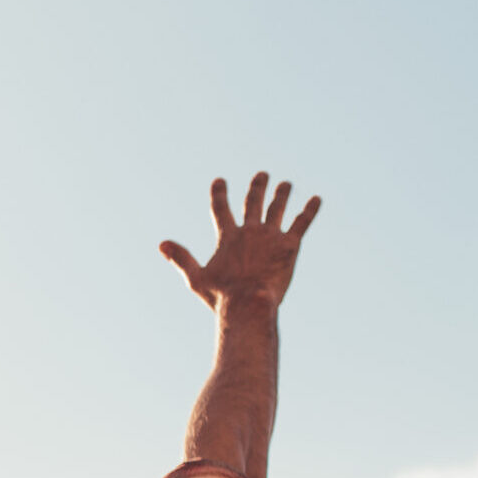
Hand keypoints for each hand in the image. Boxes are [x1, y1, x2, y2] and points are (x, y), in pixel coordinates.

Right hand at [160, 172, 319, 312]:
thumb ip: (181, 258)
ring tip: (285, 184)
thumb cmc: (222, 296)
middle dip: (257, 186)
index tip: (220, 181)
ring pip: (278, 208)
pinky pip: (302, 223)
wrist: (250, 303)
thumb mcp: (196, 278)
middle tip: (262, 175)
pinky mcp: (290, 245)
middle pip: (254, 202)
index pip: (221, 208)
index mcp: (228, 237)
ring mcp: (271, 236)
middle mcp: (250, 230)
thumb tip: (161, 243)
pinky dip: (309, 210)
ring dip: (281, 194)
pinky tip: (316, 200)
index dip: (220, 192)